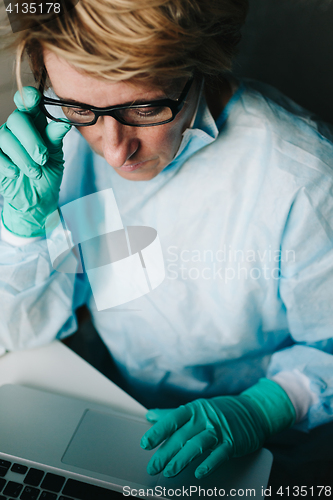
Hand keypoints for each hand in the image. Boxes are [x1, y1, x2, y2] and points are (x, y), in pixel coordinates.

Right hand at [0, 86, 70, 236]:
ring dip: (23, 157)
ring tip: (36, 173)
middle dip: (31, 139)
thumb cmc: (47, 173)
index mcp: (35, 124)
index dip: (28, 97)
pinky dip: (7, 164)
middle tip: (42, 158)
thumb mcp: (56, 156)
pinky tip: (17, 173)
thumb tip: (64, 123)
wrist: (38, 199)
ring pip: (6, 137)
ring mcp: (4, 142)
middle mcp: (17, 129)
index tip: (33, 98)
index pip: (28, 104)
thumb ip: (56, 138)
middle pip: (17, 119)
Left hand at [141, 378, 295, 478]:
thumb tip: (150, 415)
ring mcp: (218, 430)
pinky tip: (199, 473)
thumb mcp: (196, 409)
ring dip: (182, 459)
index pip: (173, 419)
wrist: (252, 411)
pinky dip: (209, 463)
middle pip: (182, 436)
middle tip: (153, 467)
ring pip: (198, 444)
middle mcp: (205, 418)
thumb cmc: (219, 411)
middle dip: (166, 453)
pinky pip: (219, 454)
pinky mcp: (232, 442)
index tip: (146, 443)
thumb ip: (172, 414)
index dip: (159, 431)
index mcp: (194, 409)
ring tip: (169, 472)